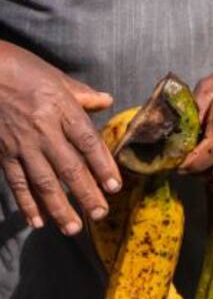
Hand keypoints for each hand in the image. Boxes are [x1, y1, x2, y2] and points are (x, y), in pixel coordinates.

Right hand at [0, 44, 118, 234]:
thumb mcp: (58, 78)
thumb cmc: (23, 71)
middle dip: (86, 193)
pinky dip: (27, 203)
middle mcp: (43, 130)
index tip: (115, 187)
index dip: (103, 166)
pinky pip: (17, 183)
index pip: (88, 143)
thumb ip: (84, 95)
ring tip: (74, 227)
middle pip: (69, 167)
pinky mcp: (2, 153)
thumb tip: (108, 101)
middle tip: (100, 214)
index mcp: (62, 109)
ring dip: (59, 207)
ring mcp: (21, 144)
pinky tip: (37, 221)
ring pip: (43, 182)